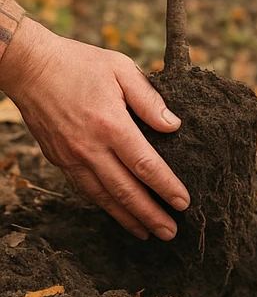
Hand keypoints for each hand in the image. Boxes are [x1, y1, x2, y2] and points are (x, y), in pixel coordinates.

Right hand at [0, 17, 189, 239]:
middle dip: (150, 215)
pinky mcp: (59, 160)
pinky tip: (118, 212)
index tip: (184, 203)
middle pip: (126, 191)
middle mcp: (90, 148)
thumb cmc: (81, 63)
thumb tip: (174, 126)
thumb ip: (150, 100)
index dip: (166, 187)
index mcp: (111, 125)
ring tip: (148, 233)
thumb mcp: (122, 69)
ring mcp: (71, 157)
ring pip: (103, 197)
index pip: (146, 165)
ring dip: (127, 218)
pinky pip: (85, 189)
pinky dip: (104, 205)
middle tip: (171, 232)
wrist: (32, 68)